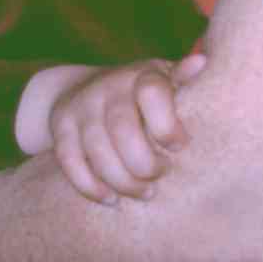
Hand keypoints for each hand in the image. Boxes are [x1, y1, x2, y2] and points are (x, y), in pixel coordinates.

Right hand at [47, 53, 205, 203]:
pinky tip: (111, 199)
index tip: (179, 146)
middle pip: (123, 130)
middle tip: (160, 175)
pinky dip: (90, 186)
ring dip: (123, 181)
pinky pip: (70, 161)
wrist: (86, 88)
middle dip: (145, 164)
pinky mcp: (61, 126)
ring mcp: (82, 106)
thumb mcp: (164, 82)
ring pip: (98, 150)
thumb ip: (183, 78)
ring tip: (145, 193)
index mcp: (141, 76)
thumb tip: (201, 62)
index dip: (166, 126)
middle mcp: (108, 86)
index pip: (151, 93)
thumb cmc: (142, 95)